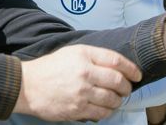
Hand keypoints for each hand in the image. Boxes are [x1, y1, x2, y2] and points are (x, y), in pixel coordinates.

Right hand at [14, 44, 141, 121]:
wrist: (28, 85)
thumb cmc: (50, 68)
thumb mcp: (72, 52)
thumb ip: (94, 56)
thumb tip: (117, 65)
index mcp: (83, 55)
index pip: (116, 61)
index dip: (131, 68)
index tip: (137, 74)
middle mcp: (84, 73)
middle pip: (118, 81)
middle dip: (127, 87)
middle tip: (126, 89)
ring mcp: (81, 92)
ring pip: (112, 99)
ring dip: (118, 100)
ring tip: (115, 99)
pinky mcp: (77, 109)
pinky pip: (102, 113)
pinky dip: (107, 111)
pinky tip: (105, 108)